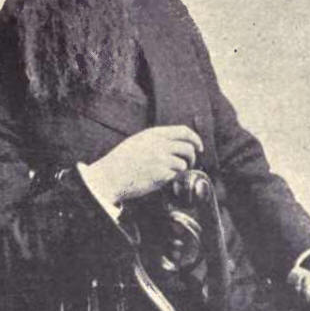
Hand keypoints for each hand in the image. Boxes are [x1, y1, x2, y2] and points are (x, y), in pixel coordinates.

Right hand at [85, 125, 203, 203]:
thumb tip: (176, 143)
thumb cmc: (121, 162)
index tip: (199, 147)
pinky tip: (160, 179)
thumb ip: (156, 140)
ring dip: (180, 170)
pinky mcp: (161, 174)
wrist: (110, 176)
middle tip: (189, 164)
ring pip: (183, 163)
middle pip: (188, 148)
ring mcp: (161, 159)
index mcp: (154, 134)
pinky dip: (171, 178)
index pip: (183, 131)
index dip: (195, 139)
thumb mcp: (138, 141)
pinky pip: (175, 176)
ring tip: (169, 173)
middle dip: (192, 157)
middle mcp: (159, 144)